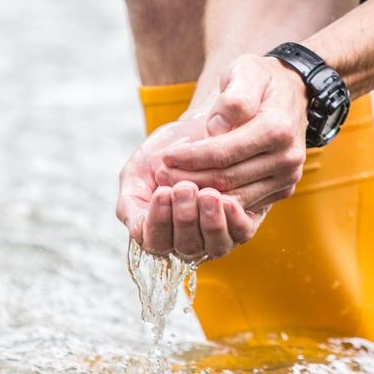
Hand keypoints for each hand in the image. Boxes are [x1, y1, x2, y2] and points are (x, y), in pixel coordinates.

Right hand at [115, 116, 259, 260]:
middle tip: (185, 187)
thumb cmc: (166, 151)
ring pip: (215, 246)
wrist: (202, 127)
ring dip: (210, 222)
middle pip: (185, 247)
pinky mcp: (242, 223)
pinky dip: (233, 219)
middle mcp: (187, 239)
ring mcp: (216, 235)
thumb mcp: (140, 171)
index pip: (155, 243)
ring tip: (208, 194)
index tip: (162, 192)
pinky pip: (241, 232)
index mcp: (158, 230)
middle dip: (184, 218)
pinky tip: (228, 200)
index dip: (158, 222)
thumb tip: (138, 229)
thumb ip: (131, 201)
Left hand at [157, 54, 308, 214]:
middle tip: (161, 174)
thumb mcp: (246, 71)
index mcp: (277, 129)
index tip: (166, 156)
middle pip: (228, 179)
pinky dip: (220, 202)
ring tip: (172, 184)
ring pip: (236, 197)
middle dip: (190, 178)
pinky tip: (197, 190)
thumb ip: (233, 97)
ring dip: (201, 194)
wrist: (291, 91)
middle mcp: (288, 157)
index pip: (225, 153)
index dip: (192, 157)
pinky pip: (247, 203)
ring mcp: (287, 177)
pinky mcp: (283, 188)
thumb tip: (215, 128)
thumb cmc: (261, 79)